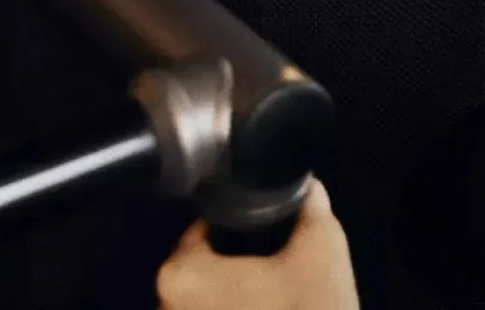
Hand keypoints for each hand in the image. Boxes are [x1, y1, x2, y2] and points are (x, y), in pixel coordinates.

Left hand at [156, 179, 358, 309]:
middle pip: (198, 274)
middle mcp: (162, 308)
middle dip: (229, 274)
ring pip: (203, 308)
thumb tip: (306, 186)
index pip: (200, 232)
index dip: (236, 232)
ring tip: (272, 306)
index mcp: (181, 273)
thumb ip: (310, 207)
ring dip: (227, 306)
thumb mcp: (322, 249)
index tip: (265, 243)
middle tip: (272, 278)